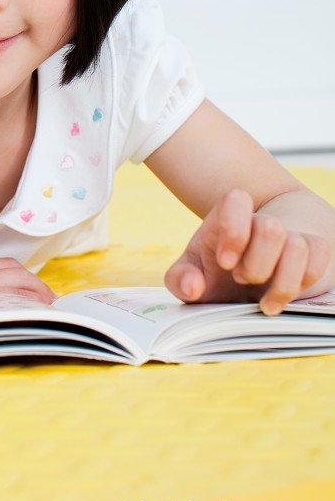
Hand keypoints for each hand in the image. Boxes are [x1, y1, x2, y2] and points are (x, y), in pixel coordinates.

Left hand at [165, 189, 330, 314]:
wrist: (249, 276)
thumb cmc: (216, 274)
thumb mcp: (191, 276)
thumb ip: (181, 279)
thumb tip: (193, 285)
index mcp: (227, 219)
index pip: (237, 200)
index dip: (234, 232)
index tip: (226, 263)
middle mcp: (260, 223)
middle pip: (271, 228)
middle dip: (257, 266)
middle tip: (243, 281)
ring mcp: (289, 235)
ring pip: (298, 245)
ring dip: (282, 282)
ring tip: (264, 300)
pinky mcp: (313, 249)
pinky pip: (321, 254)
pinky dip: (305, 280)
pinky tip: (288, 296)